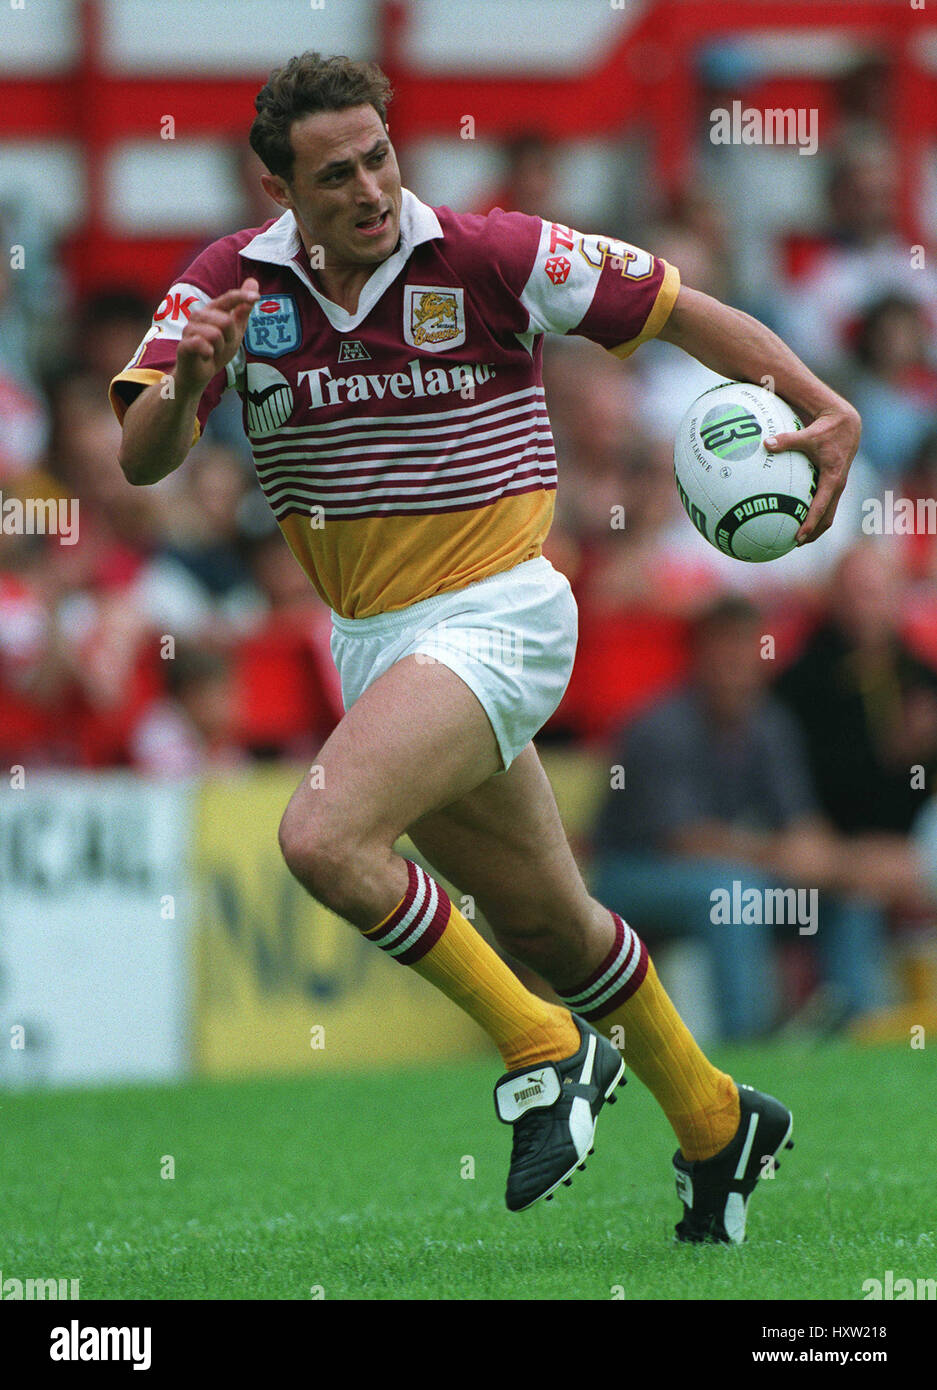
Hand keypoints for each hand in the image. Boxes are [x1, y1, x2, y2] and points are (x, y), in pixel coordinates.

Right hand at [175, 278, 259, 391]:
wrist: (200, 374)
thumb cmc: (216, 349)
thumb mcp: (235, 330)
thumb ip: (243, 309)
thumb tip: (253, 281)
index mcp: (212, 310)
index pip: (228, 298)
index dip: (242, 296)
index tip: (256, 297)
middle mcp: (199, 316)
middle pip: (226, 321)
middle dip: (230, 338)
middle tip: (223, 346)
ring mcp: (189, 330)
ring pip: (215, 334)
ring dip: (220, 348)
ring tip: (213, 352)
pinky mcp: (184, 345)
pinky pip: (202, 344)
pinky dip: (209, 353)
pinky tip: (206, 356)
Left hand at [764, 397, 860, 545]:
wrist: (847, 424)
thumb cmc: (827, 430)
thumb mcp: (807, 435)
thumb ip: (787, 440)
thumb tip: (766, 444)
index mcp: (833, 478)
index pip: (820, 507)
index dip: (810, 523)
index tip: (798, 536)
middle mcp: (837, 486)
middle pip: (827, 518)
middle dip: (812, 533)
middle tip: (794, 544)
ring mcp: (837, 486)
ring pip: (828, 514)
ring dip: (815, 528)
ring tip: (796, 539)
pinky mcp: (834, 484)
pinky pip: (826, 505)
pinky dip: (815, 515)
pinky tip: (798, 517)